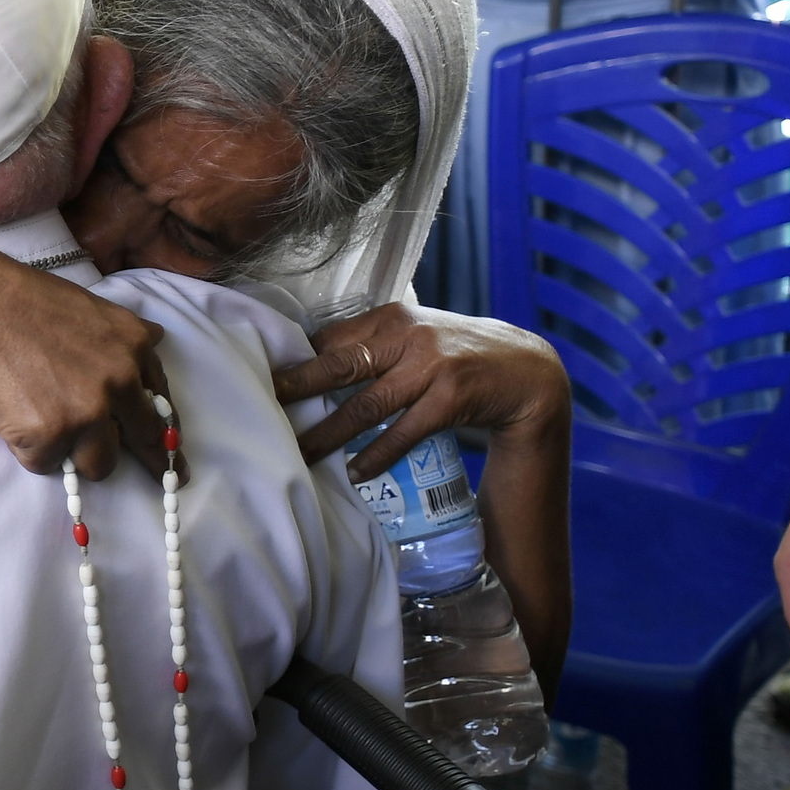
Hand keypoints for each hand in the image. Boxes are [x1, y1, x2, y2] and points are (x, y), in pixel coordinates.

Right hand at [0, 247, 180, 483]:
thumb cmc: (16, 300)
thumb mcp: (86, 306)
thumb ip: (121, 332)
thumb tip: (155, 339)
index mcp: (132, 345)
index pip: (161, 402)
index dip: (167, 433)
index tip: (175, 459)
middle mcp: (119, 379)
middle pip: (146, 440)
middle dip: (151, 463)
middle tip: (164, 483)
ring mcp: (86, 410)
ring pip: (100, 465)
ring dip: (75, 455)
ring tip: (41, 423)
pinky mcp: (49, 435)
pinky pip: (48, 464)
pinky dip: (30, 449)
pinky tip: (11, 415)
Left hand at [274, 303, 569, 478]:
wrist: (527, 372)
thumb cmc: (457, 356)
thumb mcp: (416, 339)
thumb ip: (372, 347)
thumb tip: (311, 366)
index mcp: (391, 317)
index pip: (331, 339)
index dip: (296, 361)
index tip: (263, 378)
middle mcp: (409, 336)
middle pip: (339, 365)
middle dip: (297, 389)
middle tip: (263, 407)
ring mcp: (431, 367)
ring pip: (366, 405)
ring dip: (330, 434)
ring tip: (300, 453)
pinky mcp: (451, 398)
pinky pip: (403, 432)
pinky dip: (376, 455)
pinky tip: (354, 472)